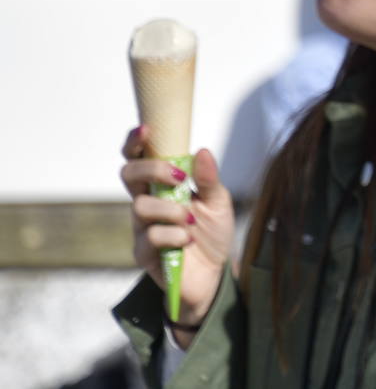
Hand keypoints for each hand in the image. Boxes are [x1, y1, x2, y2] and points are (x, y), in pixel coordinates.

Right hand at [120, 126, 235, 341]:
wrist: (215, 274)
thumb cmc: (213, 233)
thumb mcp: (219, 202)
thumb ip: (210, 179)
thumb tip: (202, 151)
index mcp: (162, 184)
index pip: (139, 158)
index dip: (135, 142)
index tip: (146, 128)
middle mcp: (146, 201)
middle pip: (128, 174)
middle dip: (152, 169)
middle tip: (180, 178)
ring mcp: (141, 227)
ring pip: (140, 206)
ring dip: (171, 210)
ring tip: (191, 221)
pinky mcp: (142, 253)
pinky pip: (150, 236)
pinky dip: (174, 235)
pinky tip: (187, 241)